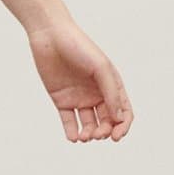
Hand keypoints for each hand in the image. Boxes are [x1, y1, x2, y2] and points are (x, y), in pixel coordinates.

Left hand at [27, 20, 133, 142]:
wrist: (50, 36)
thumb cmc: (79, 47)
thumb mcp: (101, 68)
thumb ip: (111, 93)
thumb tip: (119, 119)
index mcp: (111, 85)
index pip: (123, 112)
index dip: (122, 126)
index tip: (116, 136)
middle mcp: (97, 93)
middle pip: (106, 121)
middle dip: (104, 131)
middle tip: (98, 134)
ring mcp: (79, 97)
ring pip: (88, 124)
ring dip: (89, 134)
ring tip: (85, 137)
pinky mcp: (61, 100)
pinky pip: (69, 121)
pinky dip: (72, 132)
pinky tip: (74, 137)